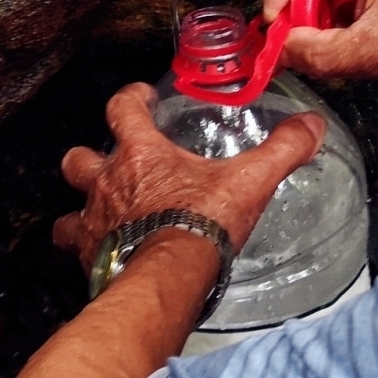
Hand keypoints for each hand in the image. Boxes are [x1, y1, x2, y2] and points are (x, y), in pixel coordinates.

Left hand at [54, 84, 325, 267]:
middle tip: (108, 164)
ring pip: (67, 210)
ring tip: (96, 219)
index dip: (130, 99)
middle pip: (78, 158)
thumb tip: (310, 127)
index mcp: (140, 155)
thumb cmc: (199, 225)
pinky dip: (84, 252)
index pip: (122, 109)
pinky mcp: (87, 259)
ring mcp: (92, 222)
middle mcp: (106, 184)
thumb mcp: (249, 182)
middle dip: (89, 159)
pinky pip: (74, 251)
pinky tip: (101, 259)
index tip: (140, 98)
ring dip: (79, 211)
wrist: (167, 279)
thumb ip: (281, 150)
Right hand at [261, 0, 377, 96]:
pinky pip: (350, 10)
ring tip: (329, 55)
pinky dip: (339, 33)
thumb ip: (315, 52)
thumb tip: (278, 51)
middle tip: (297, 45)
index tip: (274, 21)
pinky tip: (349, 56)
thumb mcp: (370, 54)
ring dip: (320, 26)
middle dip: (300, 11)